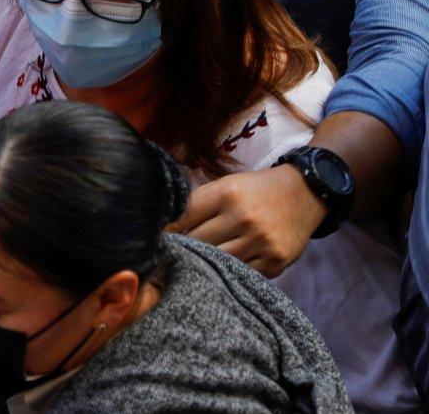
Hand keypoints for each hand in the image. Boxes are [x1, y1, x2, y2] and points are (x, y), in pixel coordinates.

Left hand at [171, 164, 327, 276]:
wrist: (305, 193)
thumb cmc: (253, 191)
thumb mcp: (225, 186)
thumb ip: (197, 206)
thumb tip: (162, 231)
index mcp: (226, 193)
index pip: (183, 218)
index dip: (166, 231)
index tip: (156, 239)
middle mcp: (244, 217)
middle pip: (197, 243)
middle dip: (182, 250)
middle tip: (170, 255)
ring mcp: (261, 241)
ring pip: (217, 263)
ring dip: (203, 265)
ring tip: (193, 264)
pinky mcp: (276, 261)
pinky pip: (241, 275)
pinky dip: (229, 274)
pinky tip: (222, 270)